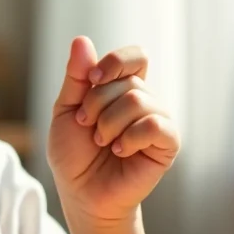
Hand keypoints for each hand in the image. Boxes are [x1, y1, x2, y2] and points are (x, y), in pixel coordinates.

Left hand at [47, 36, 179, 223]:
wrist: (81, 193)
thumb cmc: (74, 154)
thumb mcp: (66, 110)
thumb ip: (76, 78)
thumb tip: (82, 40)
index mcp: (122, 88)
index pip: (135, 57)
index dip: (115, 61)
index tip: (92, 77)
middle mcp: (145, 101)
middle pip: (128, 80)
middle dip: (97, 103)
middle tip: (88, 127)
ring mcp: (158, 121)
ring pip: (139, 100)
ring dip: (109, 123)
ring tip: (103, 143)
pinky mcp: (168, 144)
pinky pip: (155, 126)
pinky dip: (130, 138)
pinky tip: (120, 151)